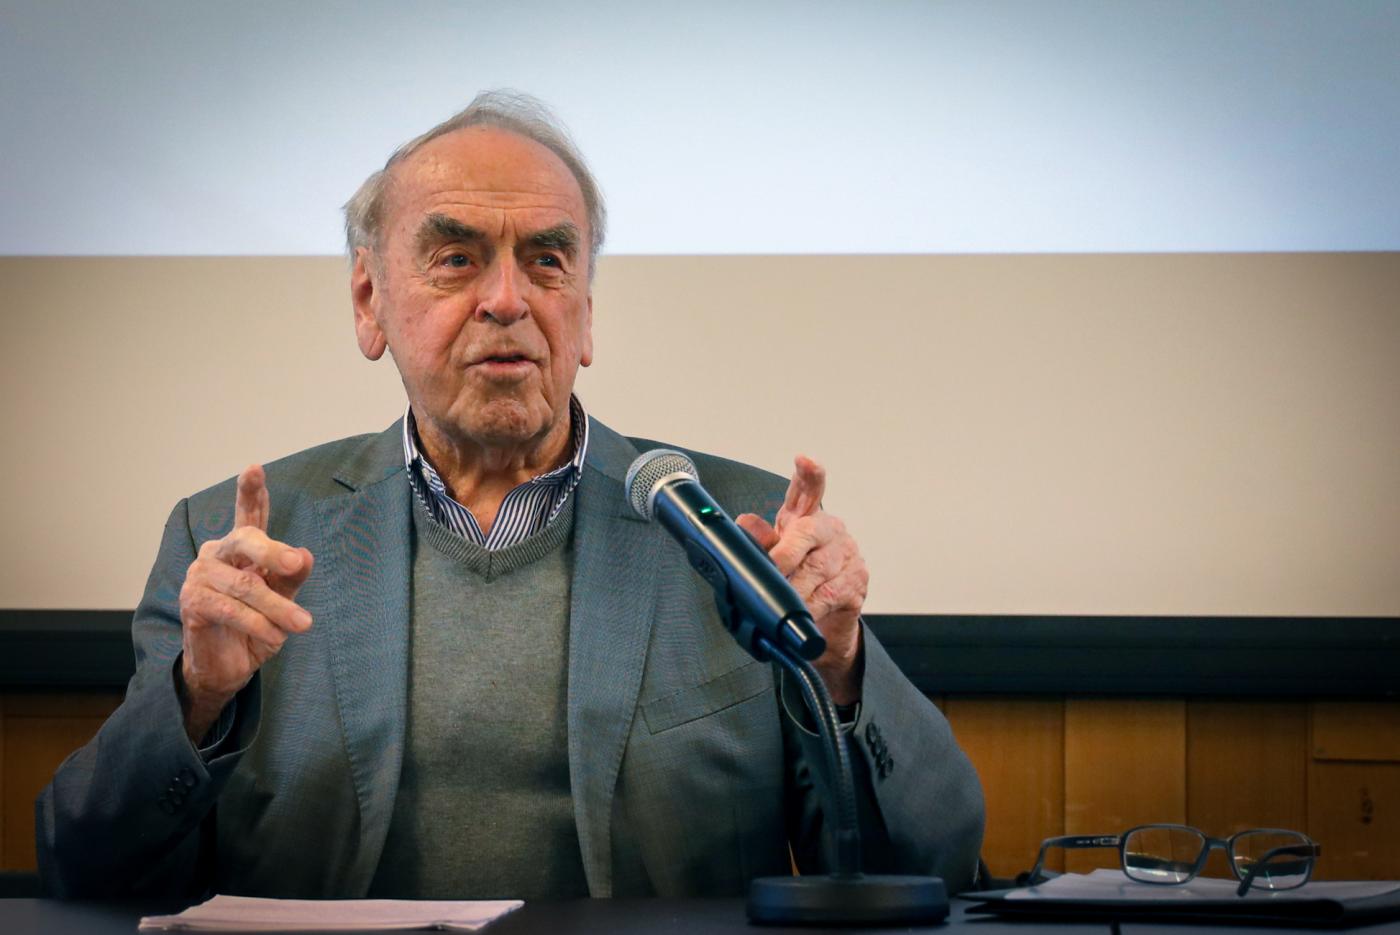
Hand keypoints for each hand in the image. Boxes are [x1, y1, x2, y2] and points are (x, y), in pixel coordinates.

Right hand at [177, 465, 313, 741]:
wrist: (227, 666)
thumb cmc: (258, 625)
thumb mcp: (283, 599)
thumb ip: (292, 577)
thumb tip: (305, 555)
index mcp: (242, 548)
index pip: (249, 514)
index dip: (251, 492)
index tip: (254, 468)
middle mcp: (217, 554)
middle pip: (247, 540)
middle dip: (275, 553)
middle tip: (296, 566)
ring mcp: (200, 576)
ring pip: (246, 584)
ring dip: (278, 608)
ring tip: (303, 624)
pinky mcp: (192, 603)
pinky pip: (231, 609)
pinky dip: (259, 624)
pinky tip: (275, 636)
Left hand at [735, 456, 867, 704]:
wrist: (824, 622)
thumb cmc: (798, 579)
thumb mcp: (775, 556)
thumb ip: (759, 539)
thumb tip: (745, 524)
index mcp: (806, 519)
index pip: (809, 490)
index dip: (808, 474)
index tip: (804, 460)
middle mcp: (830, 532)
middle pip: (810, 533)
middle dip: (787, 553)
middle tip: (773, 567)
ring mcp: (847, 556)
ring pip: (819, 569)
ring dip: (796, 586)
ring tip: (781, 597)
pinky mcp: (856, 583)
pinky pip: (831, 594)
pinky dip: (812, 605)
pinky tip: (802, 611)